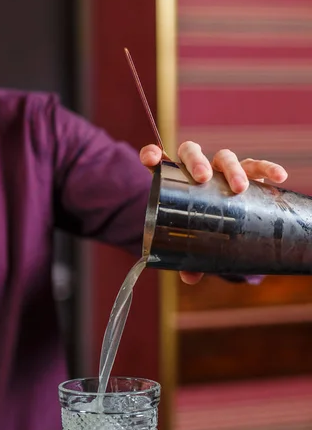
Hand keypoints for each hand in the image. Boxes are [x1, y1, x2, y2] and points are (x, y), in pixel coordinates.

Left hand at [139, 141, 287, 284]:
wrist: (225, 227)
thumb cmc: (201, 231)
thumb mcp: (193, 244)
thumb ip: (187, 259)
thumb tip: (189, 277)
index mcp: (175, 181)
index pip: (159, 160)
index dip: (152, 155)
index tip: (151, 158)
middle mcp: (197, 170)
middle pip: (192, 152)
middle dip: (196, 161)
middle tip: (203, 178)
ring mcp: (221, 169)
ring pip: (224, 157)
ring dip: (232, 169)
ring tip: (240, 188)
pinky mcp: (246, 173)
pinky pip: (256, 166)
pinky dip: (267, 169)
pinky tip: (278, 176)